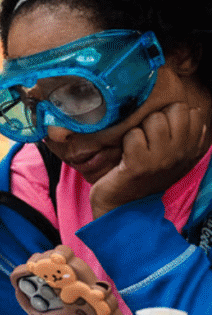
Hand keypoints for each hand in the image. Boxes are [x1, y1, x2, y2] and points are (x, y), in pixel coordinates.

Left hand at [91, 102, 207, 217]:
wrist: (121, 206)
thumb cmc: (143, 174)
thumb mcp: (171, 154)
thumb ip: (182, 133)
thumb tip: (188, 108)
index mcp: (192, 149)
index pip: (193, 113)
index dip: (172, 115)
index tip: (161, 132)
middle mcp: (182, 154)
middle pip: (176, 110)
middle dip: (157, 117)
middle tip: (146, 137)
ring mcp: (162, 159)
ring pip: (155, 119)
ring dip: (140, 128)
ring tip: (136, 145)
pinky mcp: (139, 165)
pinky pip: (133, 134)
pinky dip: (125, 140)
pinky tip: (125, 154)